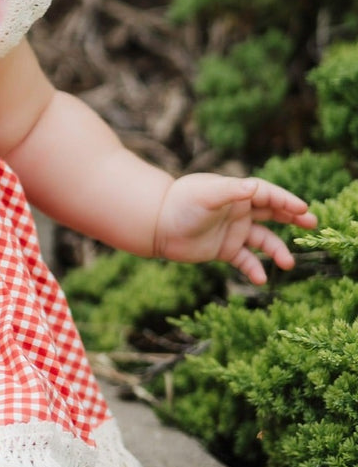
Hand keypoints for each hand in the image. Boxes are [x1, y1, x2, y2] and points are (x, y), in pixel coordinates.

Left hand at [154, 174, 317, 283]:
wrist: (155, 225)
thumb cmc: (180, 204)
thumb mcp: (206, 194)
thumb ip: (231, 191)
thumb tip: (255, 188)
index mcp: (236, 193)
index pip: (268, 195)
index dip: (286, 201)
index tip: (303, 209)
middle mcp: (238, 211)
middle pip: (273, 213)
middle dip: (293, 219)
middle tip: (312, 225)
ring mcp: (233, 231)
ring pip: (263, 240)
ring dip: (277, 250)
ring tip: (287, 263)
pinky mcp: (224, 250)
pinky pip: (245, 260)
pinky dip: (254, 269)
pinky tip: (261, 279)